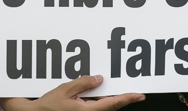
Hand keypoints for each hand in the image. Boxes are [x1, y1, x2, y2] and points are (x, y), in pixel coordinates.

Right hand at [0, 76, 144, 110]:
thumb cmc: (48, 106)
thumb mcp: (65, 89)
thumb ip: (84, 83)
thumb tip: (100, 79)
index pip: (113, 103)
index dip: (128, 98)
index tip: (140, 94)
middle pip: (112, 106)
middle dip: (123, 98)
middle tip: (135, 92)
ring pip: (104, 108)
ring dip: (112, 100)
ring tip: (120, 91)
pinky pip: (96, 109)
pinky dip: (102, 101)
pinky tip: (100, 94)